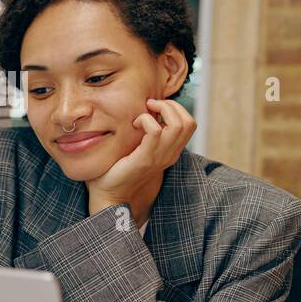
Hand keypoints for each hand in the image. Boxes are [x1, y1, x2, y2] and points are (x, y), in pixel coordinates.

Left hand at [87, 98, 196, 223]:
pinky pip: (154, 131)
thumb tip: (145, 110)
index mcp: (171, 152)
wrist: (111, 196)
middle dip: (171, 105)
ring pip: (178, 125)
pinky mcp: (145, 159)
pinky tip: (135, 124)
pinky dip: (145, 120)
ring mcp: (160, 157)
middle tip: (151, 105)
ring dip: (162, 109)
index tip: (155, 107)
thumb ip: (148, 135)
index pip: (189, 124)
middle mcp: (170, 154)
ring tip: (145, 112)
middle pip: (188, 122)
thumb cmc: (120, 170)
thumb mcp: (141, 149)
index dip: (176, 109)